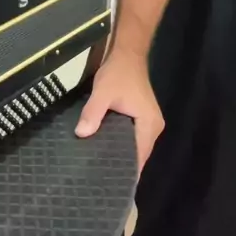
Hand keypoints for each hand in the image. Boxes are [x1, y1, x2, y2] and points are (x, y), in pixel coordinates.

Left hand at [75, 49, 164, 174]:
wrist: (127, 53)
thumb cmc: (118, 73)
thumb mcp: (103, 92)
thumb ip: (93, 112)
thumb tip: (81, 134)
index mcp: (149, 125)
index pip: (138, 158)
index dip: (124, 170)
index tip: (106, 181)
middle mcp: (153, 128)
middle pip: (137, 154)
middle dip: (120, 164)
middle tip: (97, 175)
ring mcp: (149, 123)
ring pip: (134, 146)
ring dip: (119, 153)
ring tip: (98, 165)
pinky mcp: (142, 118)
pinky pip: (132, 137)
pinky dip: (121, 142)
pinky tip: (104, 146)